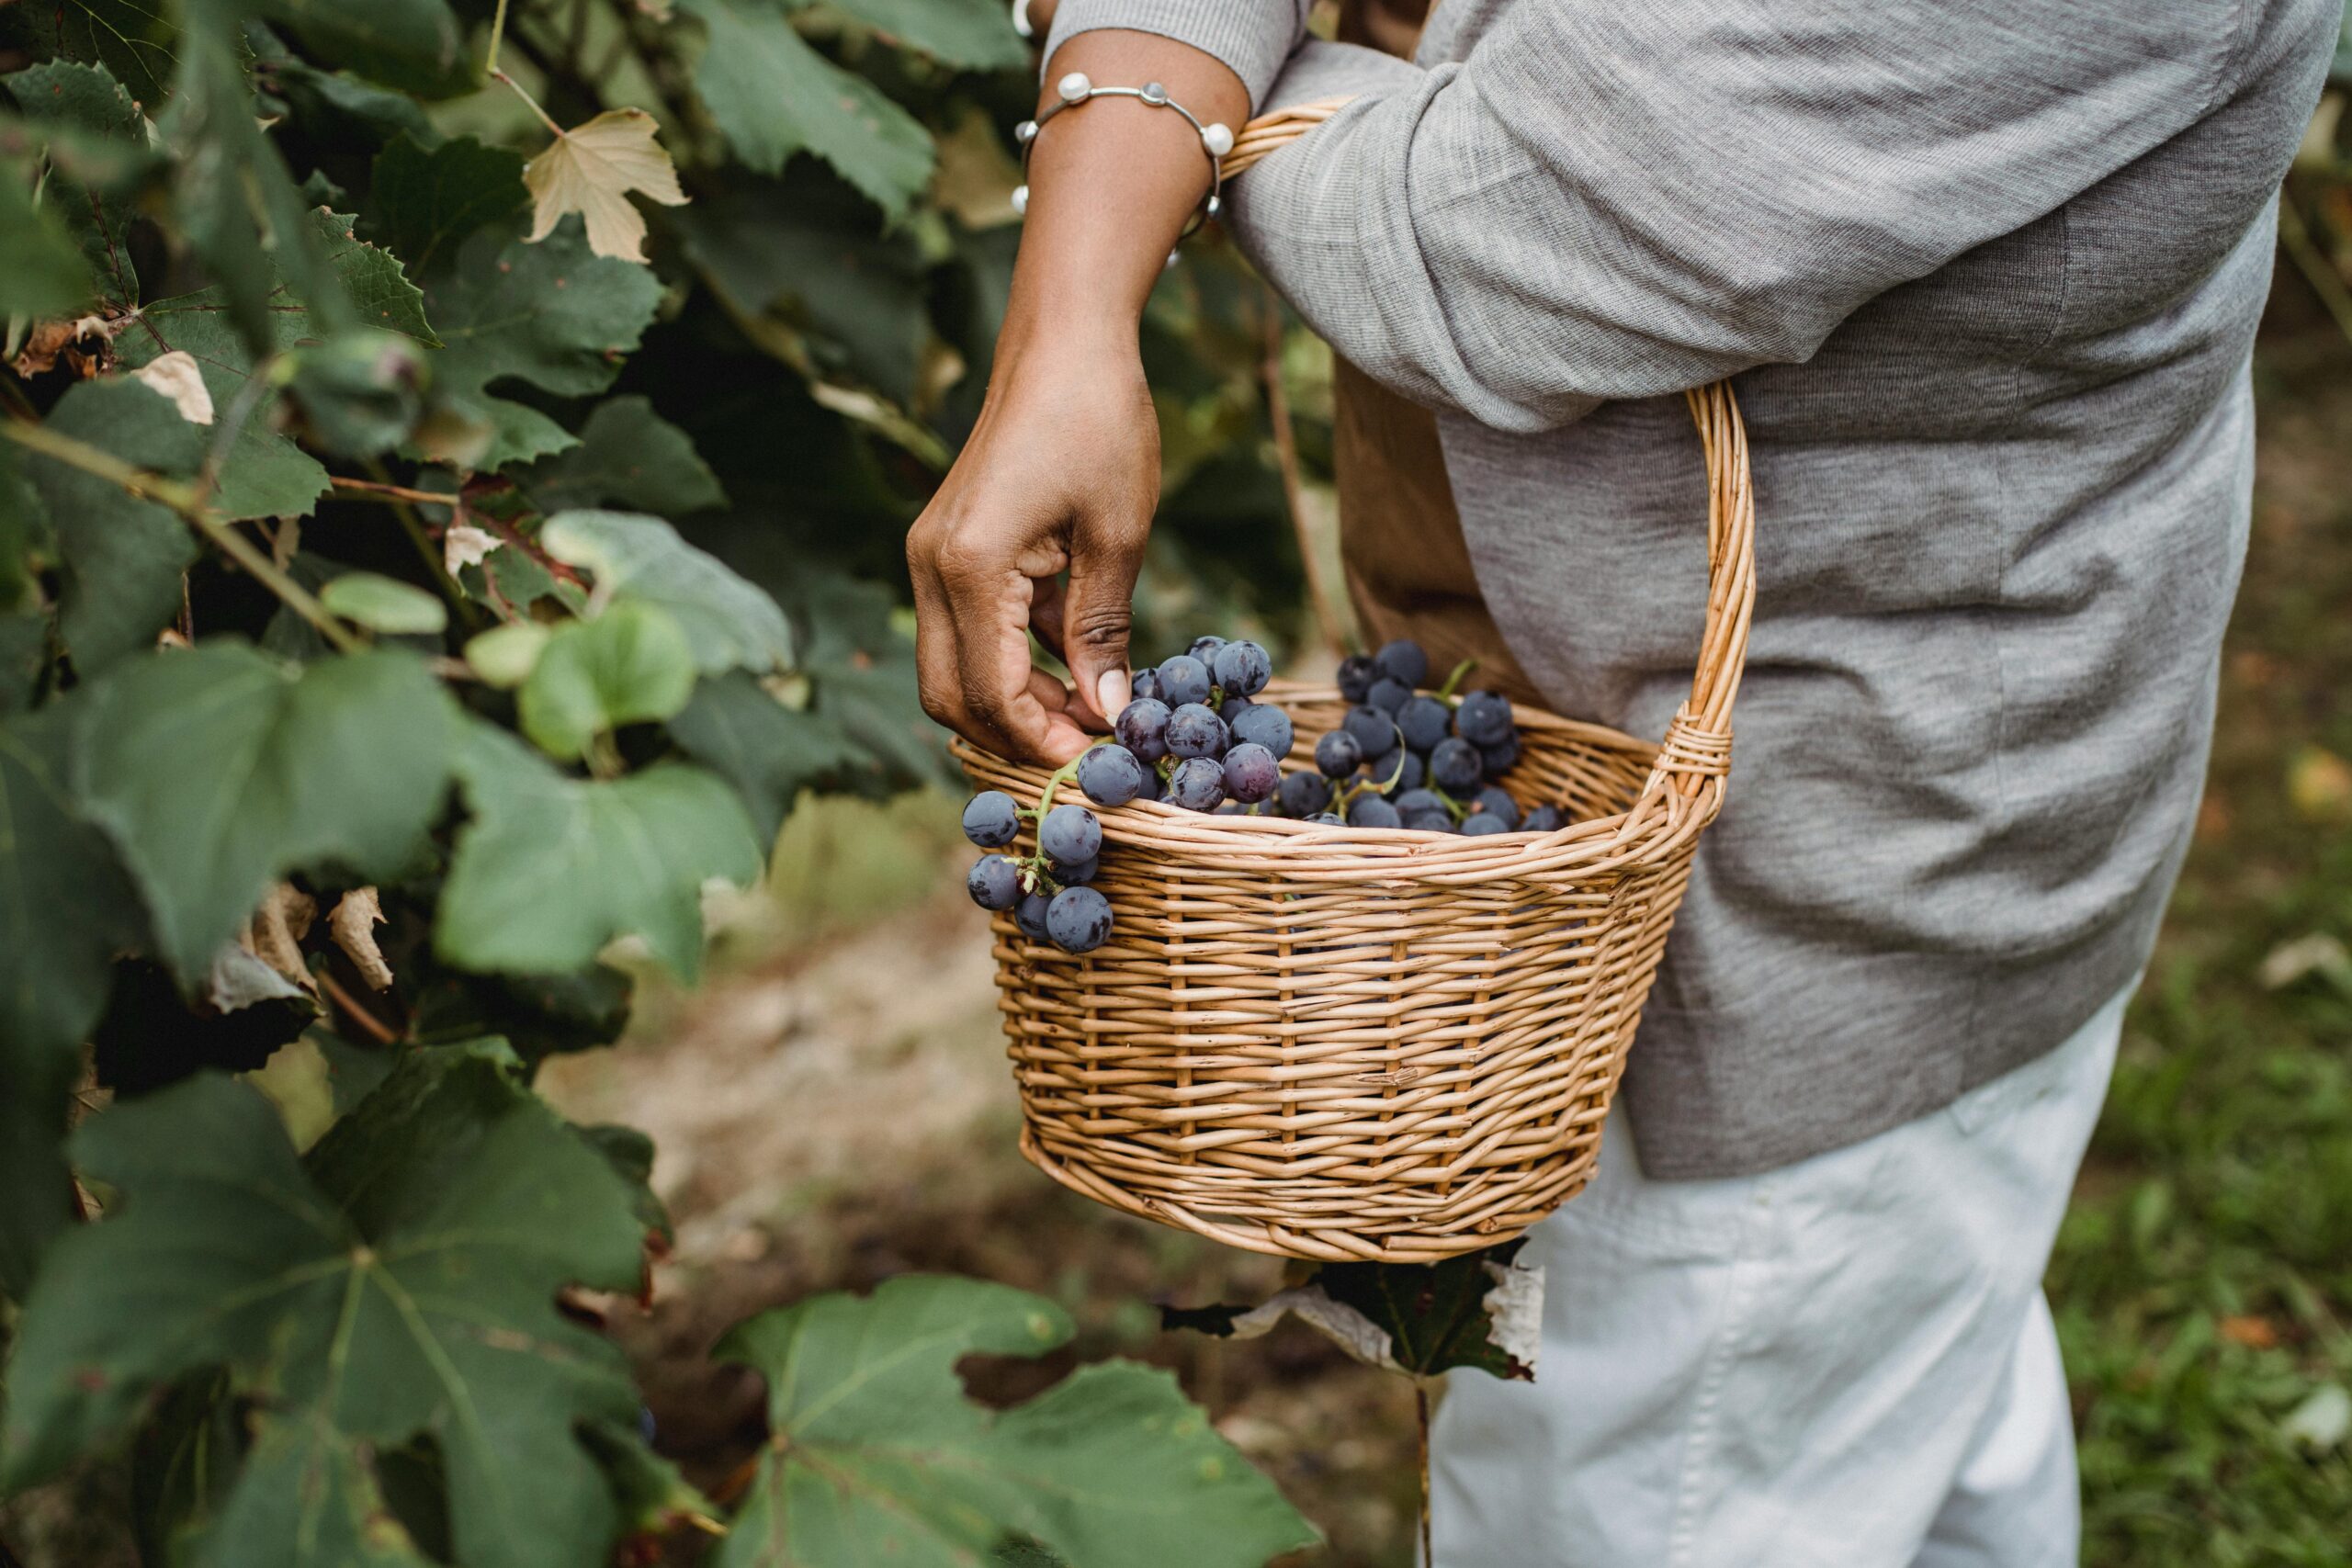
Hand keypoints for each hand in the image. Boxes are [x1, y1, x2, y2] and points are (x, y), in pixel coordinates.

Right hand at [907, 327, 1156, 764]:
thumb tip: (1108, 711)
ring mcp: (931, 557)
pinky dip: (1012, 661)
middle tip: (1087, 750)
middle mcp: (931, 566)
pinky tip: (1074, 664)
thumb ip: (1104, 630)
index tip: (1096, 760)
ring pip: (950, 670)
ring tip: (1088, 713)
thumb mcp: (1117, 534)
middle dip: (1014, 735)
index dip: (1041, 739)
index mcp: (969, 565)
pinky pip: (965, 631)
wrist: (1063, 340)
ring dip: (1012, 703)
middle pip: (950, 696)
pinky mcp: (947, 549)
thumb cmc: (1099, 421)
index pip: (991, 692)